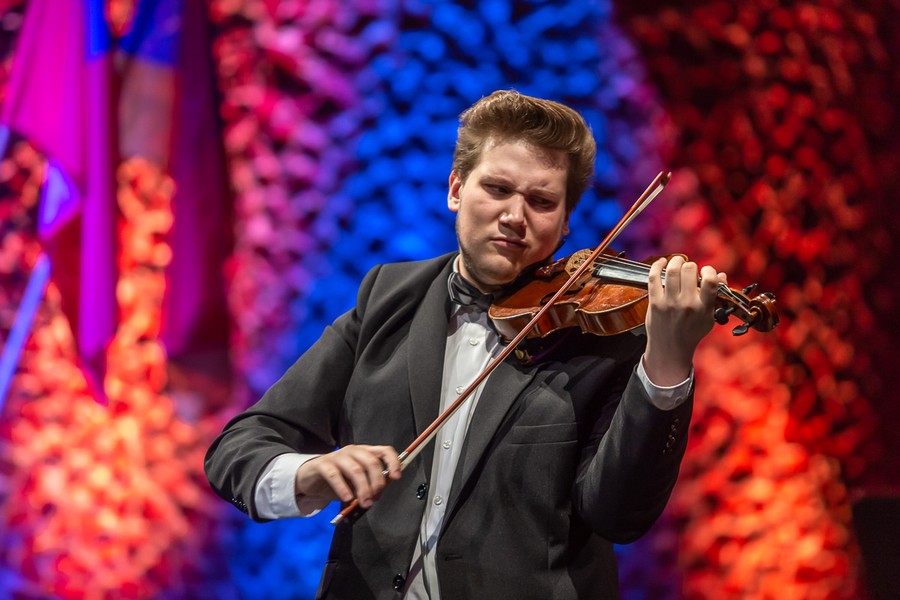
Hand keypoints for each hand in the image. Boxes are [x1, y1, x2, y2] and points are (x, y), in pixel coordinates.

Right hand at [294, 445, 401, 509]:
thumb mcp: (356, 483)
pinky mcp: (323, 464)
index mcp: (365, 453)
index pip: (384, 451)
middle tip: (375, 498)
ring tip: (364, 502)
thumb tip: (381, 492)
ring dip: (363, 488)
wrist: (310, 478)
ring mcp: (337, 456)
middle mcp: (353, 451)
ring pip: (356, 469)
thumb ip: (370, 485)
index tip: (396, 477)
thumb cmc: (338, 480)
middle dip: (377, 482)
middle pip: (372, 462)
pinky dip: (343, 488)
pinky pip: (335, 475)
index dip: (393, 462)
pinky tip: (347, 498)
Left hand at [643, 255, 724, 385]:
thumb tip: (721, 275)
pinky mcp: (655, 302)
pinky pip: (654, 278)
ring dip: (675, 261)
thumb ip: (715, 296)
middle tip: (689, 269)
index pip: (710, 281)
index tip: (706, 271)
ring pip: (672, 271)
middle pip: (689, 270)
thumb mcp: (709, 318)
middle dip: (691, 265)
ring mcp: (669, 303)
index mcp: (703, 307)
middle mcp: (687, 304)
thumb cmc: (691, 332)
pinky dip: (657, 266)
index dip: (709, 270)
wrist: (670, 349)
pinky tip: (661, 262)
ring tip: (678, 262)